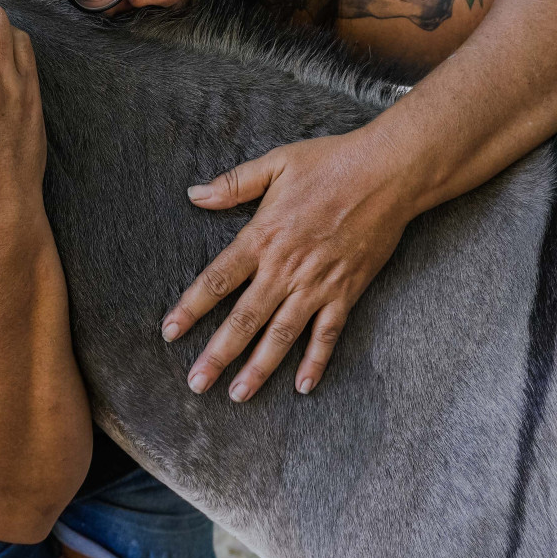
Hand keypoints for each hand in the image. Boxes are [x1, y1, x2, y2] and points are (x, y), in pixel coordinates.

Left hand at [161, 130, 413, 400]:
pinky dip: (316, 361)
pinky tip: (303, 386)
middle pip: (244, 319)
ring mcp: (317, 284)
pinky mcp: (346, 291)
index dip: (191, 308)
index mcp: (262, 237)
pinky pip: (328, 334)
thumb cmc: (331, 163)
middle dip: (218, 354)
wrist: (387, 173)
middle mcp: (285, 268)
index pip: (217, 280)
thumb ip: (233, 184)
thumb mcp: (276, 164)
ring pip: (281, 335)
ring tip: (237, 395)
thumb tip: (193, 194)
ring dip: (259, 368)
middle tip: (196, 382)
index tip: (169, 332)